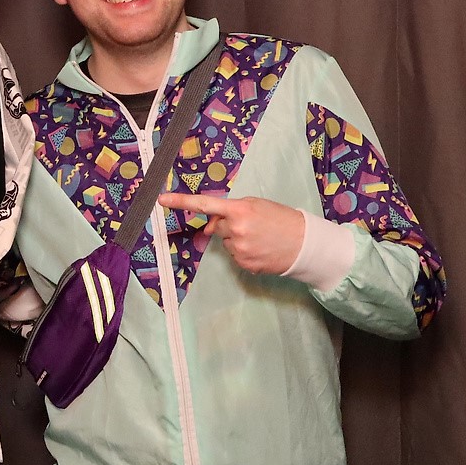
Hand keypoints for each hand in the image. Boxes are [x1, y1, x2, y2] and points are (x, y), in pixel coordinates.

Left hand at [159, 192, 305, 275]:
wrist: (304, 244)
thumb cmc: (281, 219)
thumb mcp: (256, 205)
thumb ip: (230, 211)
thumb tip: (209, 226)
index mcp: (239, 210)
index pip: (205, 204)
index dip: (181, 201)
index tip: (161, 199)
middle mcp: (235, 230)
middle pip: (216, 226)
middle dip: (227, 225)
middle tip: (251, 225)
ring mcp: (239, 250)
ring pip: (224, 243)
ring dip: (235, 239)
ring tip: (259, 237)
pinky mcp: (244, 265)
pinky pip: (234, 256)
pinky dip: (243, 252)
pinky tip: (260, 249)